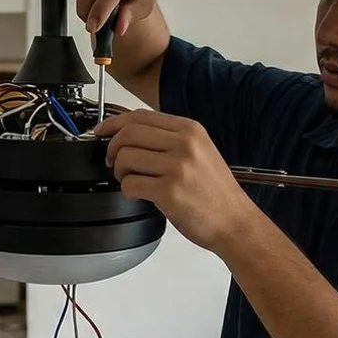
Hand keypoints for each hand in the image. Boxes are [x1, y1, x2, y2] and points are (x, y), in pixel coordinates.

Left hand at [94, 110, 257, 251]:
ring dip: (120, 172)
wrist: (235, 222)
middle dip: (112, 148)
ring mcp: (177, 167)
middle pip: (128, 133)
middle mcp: (184, 144)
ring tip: (132, 181)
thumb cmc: (216, 193)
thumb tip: (129, 133)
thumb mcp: (200, 152)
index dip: (114, 123)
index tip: (102, 132)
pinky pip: (130, 184)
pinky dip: (128, 191)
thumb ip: (169, 139)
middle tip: (114, 163)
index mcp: (190, 130)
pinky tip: (140, 195)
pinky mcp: (169, 191)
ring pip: (125, 157)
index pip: (140, 116)